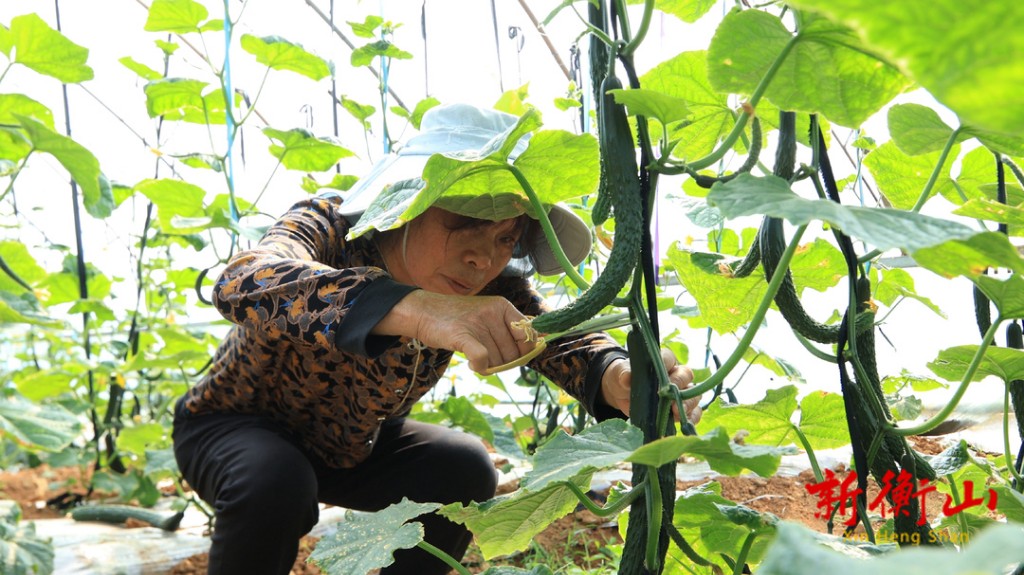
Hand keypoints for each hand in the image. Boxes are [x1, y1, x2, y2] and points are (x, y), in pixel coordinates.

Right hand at [373, 290, 535, 373]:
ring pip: (497, 360)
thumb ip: (509, 328)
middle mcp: (493, 312)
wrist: (424, 312)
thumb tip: (537, 343)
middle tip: (487, 358)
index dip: (525, 351)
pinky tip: (475, 365)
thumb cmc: (459, 318)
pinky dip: (482, 367)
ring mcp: (477, 322)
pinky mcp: (461, 335)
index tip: (515, 357)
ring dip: (489, 366)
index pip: (528, 334)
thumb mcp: (487, 314)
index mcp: (503, 306)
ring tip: (476, 357)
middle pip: (513, 352)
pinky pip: (482, 358)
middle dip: (503, 362)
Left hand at [600, 349, 701, 423]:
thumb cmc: (624, 378)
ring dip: (688, 404)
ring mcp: (680, 392)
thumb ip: (623, 374)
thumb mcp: (620, 374)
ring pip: (693, 394)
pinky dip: (691, 418)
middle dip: (680, 388)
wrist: (622, 395)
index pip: (668, 358)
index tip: (661, 375)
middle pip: (686, 376)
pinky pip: (693, 412)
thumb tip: (626, 378)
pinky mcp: (680, 409)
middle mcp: (675, 374)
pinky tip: (685, 424)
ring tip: (677, 413)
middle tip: (671, 400)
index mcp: (662, 361)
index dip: (667, 365)